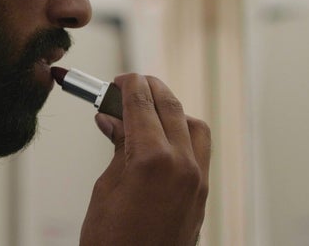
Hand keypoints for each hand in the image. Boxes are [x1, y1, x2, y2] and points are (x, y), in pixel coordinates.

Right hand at [80, 74, 210, 245]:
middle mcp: (183, 165)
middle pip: (171, 107)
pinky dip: (182, 135)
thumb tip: (113, 122)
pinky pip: (200, 150)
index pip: (143, 103)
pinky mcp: (202, 196)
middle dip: (150, 90)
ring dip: (172, 110)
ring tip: (146, 111)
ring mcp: (198, 181)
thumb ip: (117, 148)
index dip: (129, 85)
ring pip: (194, 125)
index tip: (119, 79)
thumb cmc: (112, 243)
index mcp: (153, 160)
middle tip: (129, 86)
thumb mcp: (106, 188)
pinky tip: (160, 139)